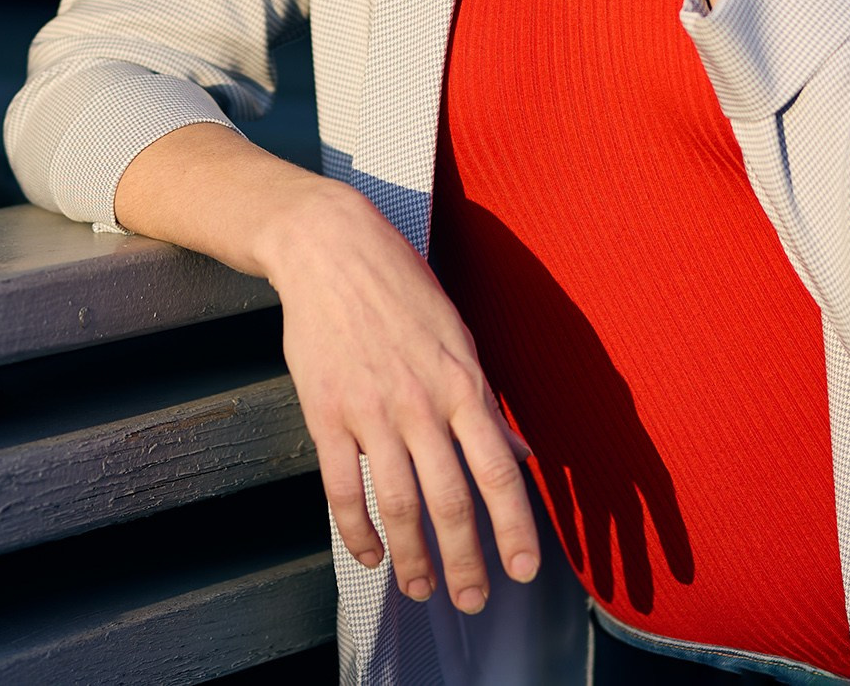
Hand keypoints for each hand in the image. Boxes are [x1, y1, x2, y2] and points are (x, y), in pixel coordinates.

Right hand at [261, 178, 540, 611]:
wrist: (330, 248)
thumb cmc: (401, 288)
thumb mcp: (459, 336)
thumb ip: (485, 404)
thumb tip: (522, 455)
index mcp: (463, 383)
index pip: (498, 470)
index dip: (515, 527)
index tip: (523, 571)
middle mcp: (421, 402)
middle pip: (451, 499)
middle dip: (465, 560)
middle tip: (473, 600)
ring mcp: (370, 410)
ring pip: (399, 503)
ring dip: (413, 557)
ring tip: (420, 589)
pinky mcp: (326, 412)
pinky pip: (343, 487)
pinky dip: (357, 529)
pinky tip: (370, 554)